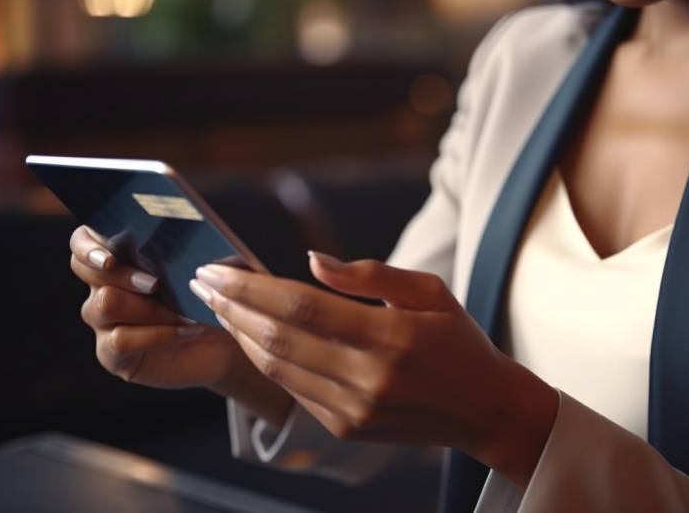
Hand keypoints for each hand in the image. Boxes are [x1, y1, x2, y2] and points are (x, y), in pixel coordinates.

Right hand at [69, 225, 292, 424]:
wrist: (219, 346)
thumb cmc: (204, 302)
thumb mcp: (194, 270)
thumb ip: (178, 247)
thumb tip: (182, 224)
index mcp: (118, 264)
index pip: (82, 243)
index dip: (88, 246)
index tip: (110, 256)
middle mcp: (102, 291)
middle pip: (89, 273)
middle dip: (124, 274)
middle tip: (156, 283)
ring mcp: (103, 325)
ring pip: (106, 304)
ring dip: (148, 307)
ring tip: (183, 313)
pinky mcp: (112, 355)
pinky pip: (121, 340)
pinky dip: (160, 334)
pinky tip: (189, 331)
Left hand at [191, 252, 558, 487]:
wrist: (483, 408)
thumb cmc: (457, 340)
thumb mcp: (429, 291)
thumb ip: (368, 274)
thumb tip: (311, 260)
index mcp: (391, 336)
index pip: (303, 306)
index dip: (253, 287)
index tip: (219, 269)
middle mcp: (368, 378)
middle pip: (279, 337)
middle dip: (233, 307)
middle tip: (205, 282)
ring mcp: (354, 409)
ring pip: (278, 368)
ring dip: (241, 334)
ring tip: (219, 306)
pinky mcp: (346, 428)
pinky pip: (293, 390)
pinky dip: (266, 360)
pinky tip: (252, 337)